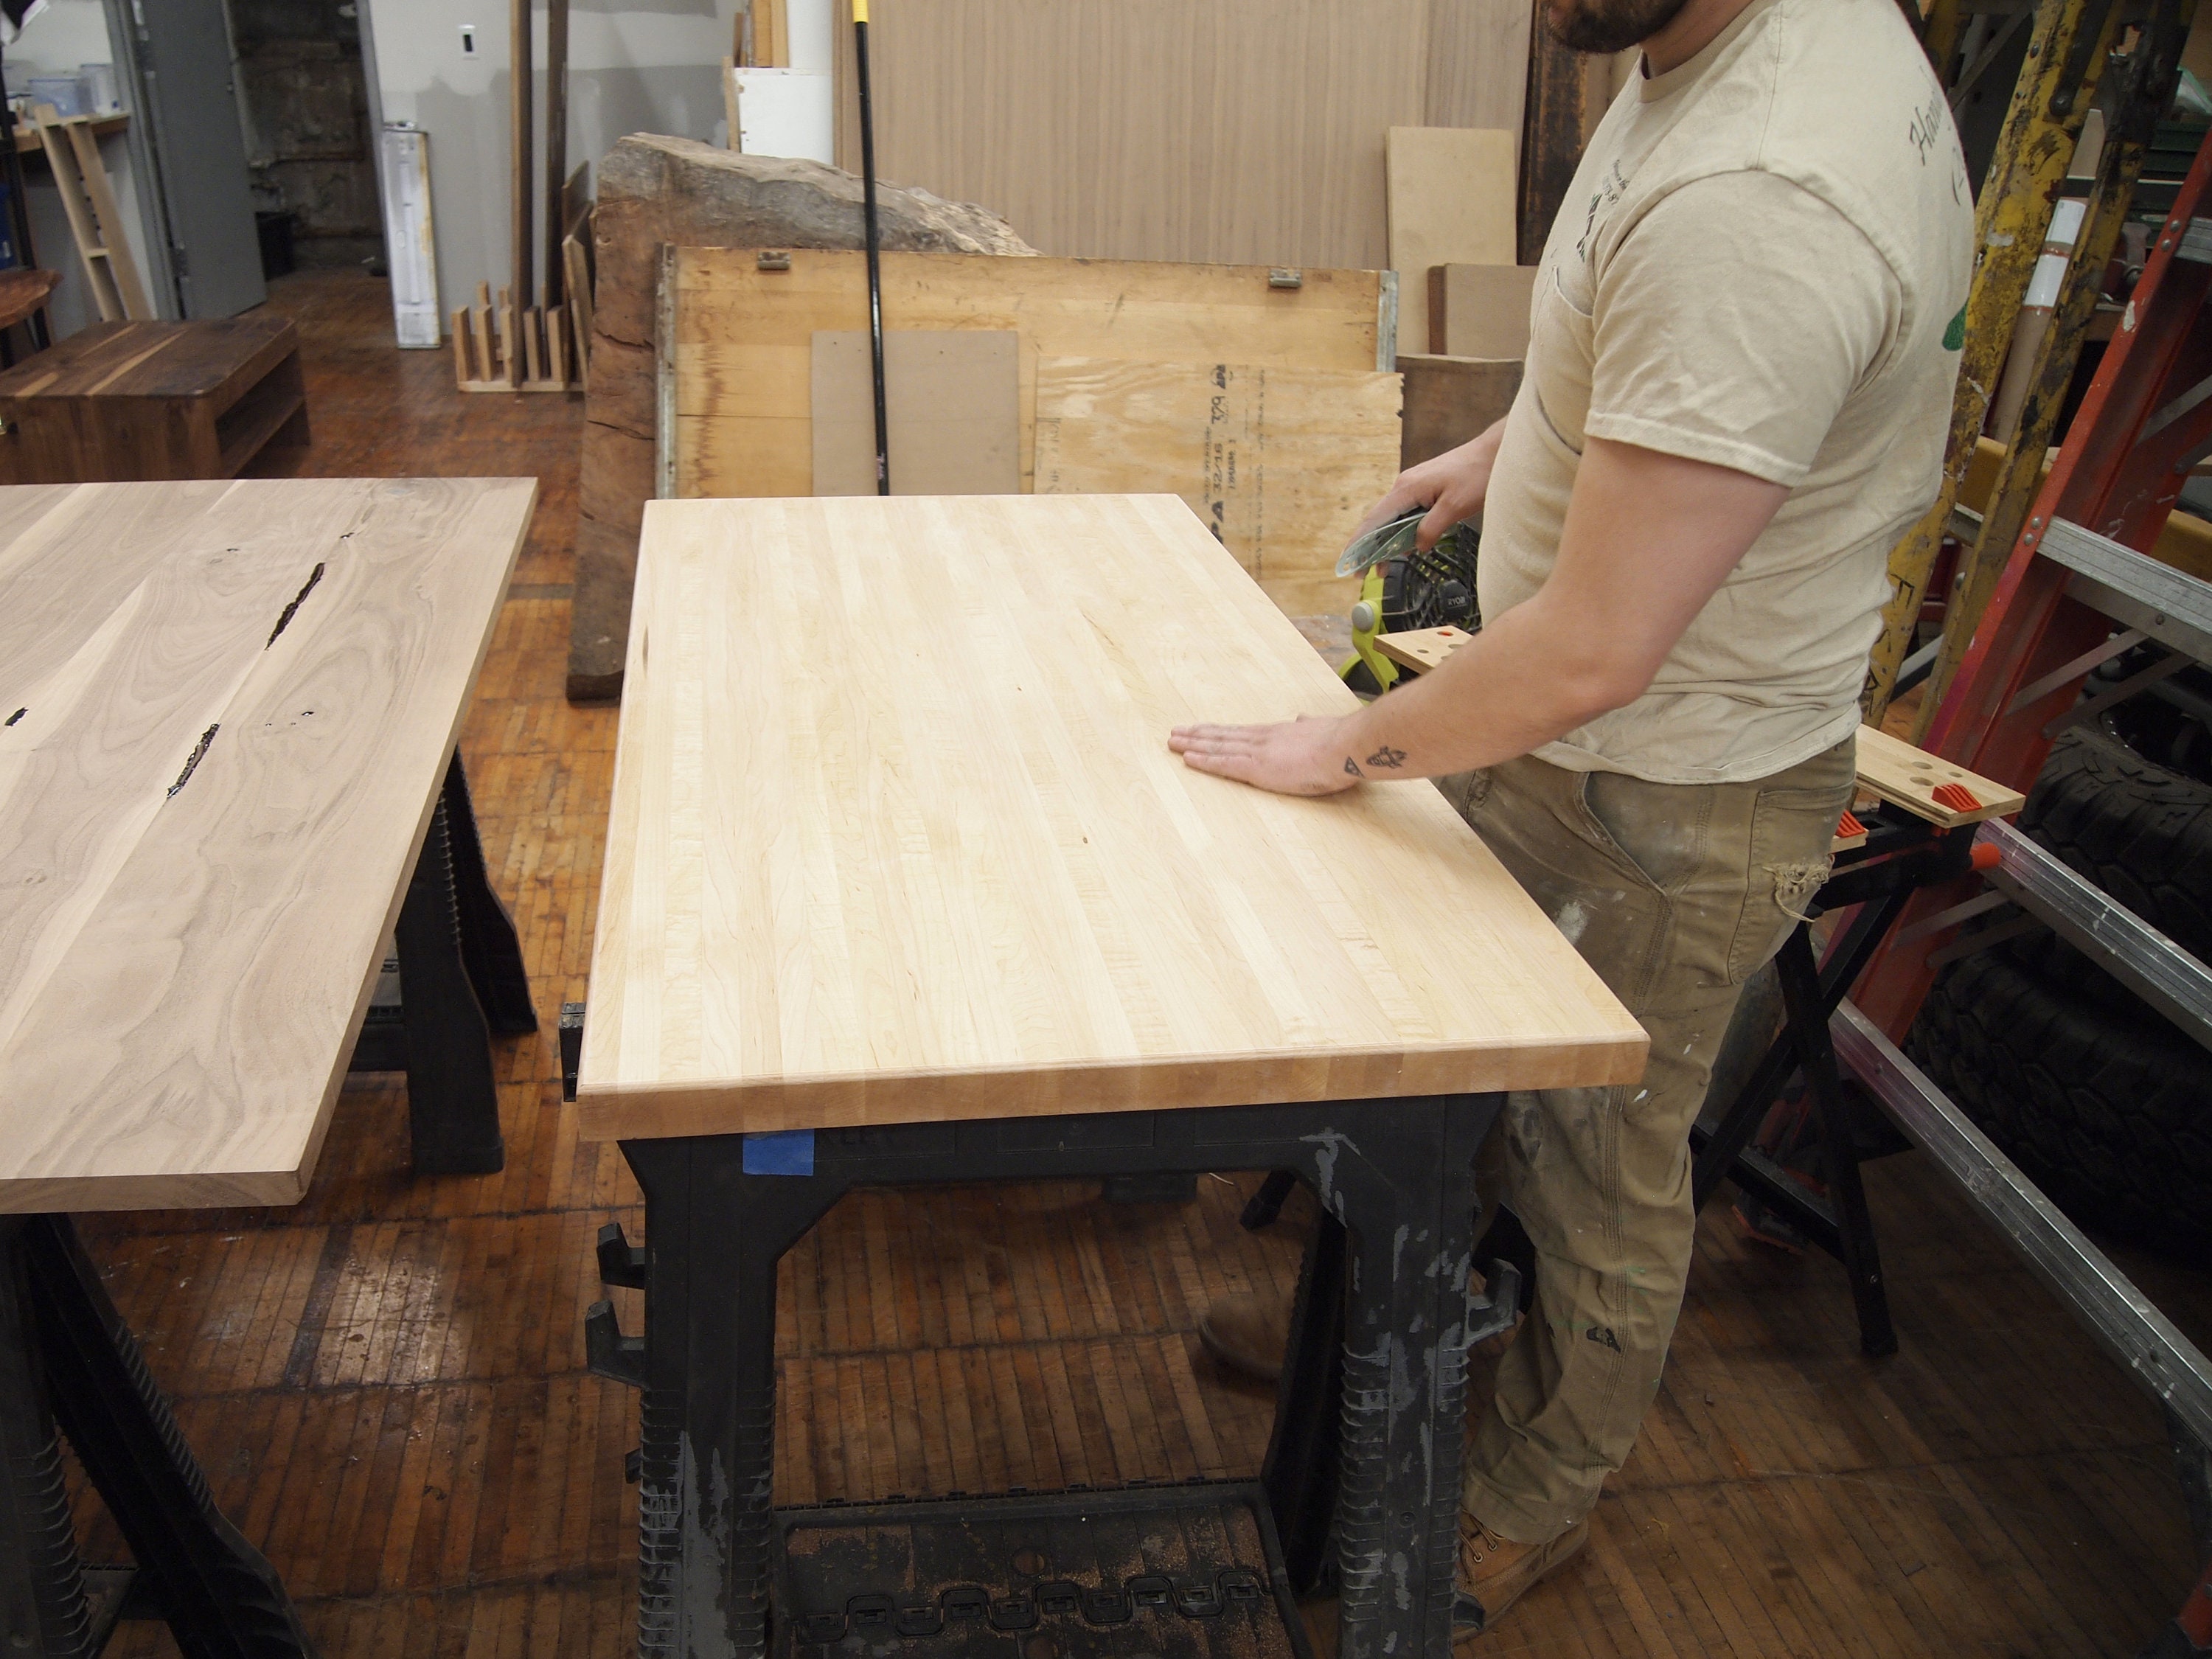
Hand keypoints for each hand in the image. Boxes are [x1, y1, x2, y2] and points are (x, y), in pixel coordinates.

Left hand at [1168, 715, 1365, 795]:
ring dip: (1193, 744)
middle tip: (1175, 733)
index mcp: (1277, 733)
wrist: (1344, 747)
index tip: (1202, 729)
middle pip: (1222, 735)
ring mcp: (1258, 752)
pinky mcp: (1258, 767)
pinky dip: (1204, 761)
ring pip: (1217, 746)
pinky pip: (1224, 764)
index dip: (1218, 731)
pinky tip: (1188, 758)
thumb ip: (1308, 726)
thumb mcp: (1320, 728)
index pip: (1240, 732)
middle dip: (1197, 735)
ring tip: (1173, 742)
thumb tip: (1303, 718)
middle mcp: (1261, 739)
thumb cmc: (1339, 742)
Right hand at [1348, 423, 1505, 551]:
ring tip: (1383, 566)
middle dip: (1369, 548)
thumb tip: (1416, 547)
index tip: (1350, 563)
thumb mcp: (1454, 507)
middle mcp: (1404, 486)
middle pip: (1379, 520)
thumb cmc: (1476, 475)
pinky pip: (1404, 512)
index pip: (1374, 520)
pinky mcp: (1423, 488)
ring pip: (1392, 518)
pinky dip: (1399, 531)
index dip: (1360, 543)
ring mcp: (1413, 486)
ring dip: (1385, 541)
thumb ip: (1431, 529)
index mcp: (1406, 489)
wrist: (1493, 452)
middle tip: (1365, 574)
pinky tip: (1402, 546)